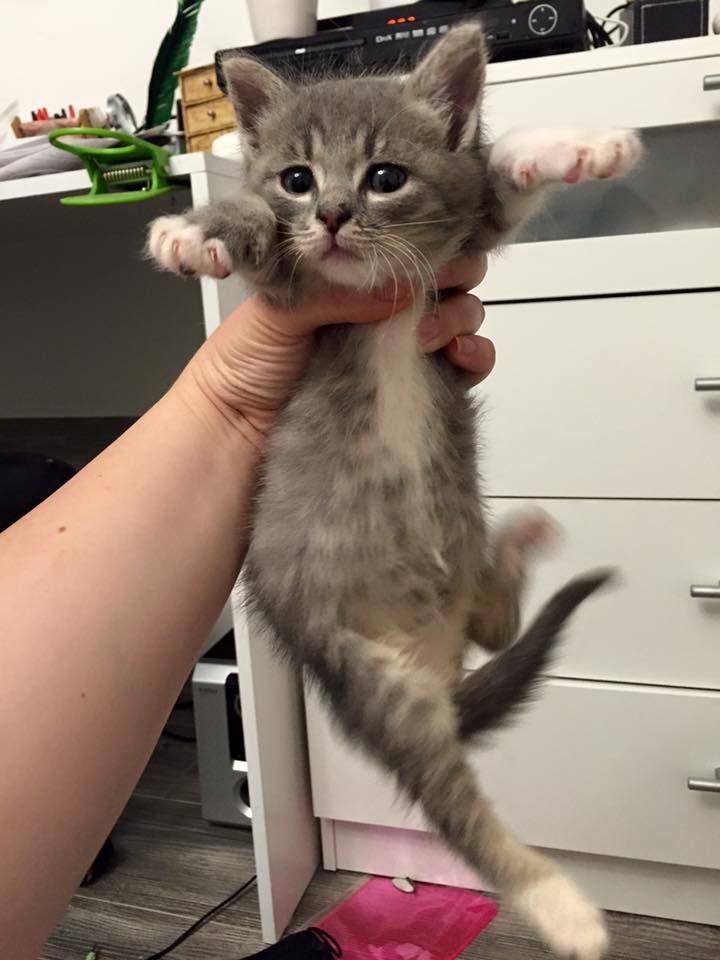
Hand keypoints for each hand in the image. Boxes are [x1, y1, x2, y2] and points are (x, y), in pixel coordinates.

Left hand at [180, 254, 491, 444]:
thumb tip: (401, 286)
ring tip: (427, 338)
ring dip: (459, 318)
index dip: (429, 242)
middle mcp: (383, 307)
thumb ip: (337, 293)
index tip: (429, 250)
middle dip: (451, 277)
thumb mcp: (281, 309)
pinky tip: (459, 358)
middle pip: (445, 277)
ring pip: (461, 316)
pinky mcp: (419, 390)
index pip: (406, 245)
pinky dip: (476, 357)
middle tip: (430, 293)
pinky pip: (466, 367)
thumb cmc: (244, 363)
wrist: (235, 432)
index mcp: (353, 276)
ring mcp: (405, 349)